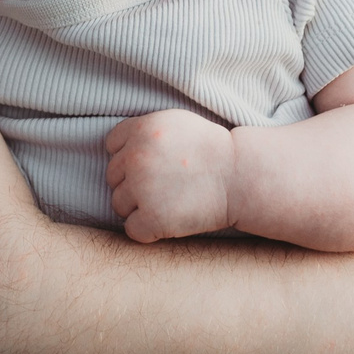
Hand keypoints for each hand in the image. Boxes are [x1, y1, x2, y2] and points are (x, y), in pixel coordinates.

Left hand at [105, 107, 235, 241]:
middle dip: (133, 183)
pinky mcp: (153, 218)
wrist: (241, 177)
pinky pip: (131, 229)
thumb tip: (115, 150)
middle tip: (165, 186)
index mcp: (141, 129)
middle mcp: (136, 157)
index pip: (112, 147)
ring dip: (138, 207)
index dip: (130, 157)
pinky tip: (167, 221)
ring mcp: (142, 188)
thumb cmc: (211, 150)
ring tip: (168, 202)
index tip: (155, 164)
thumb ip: (142, 131)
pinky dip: (147, 230)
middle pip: (113, 177)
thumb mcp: (175, 123)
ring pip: (118, 204)